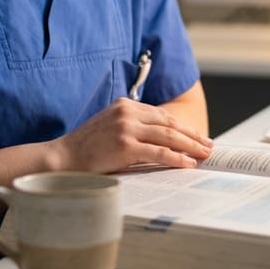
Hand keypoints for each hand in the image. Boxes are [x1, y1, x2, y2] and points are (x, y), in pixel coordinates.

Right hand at [52, 98, 213, 172]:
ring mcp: (126, 128)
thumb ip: (131, 127)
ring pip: (168, 136)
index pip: (161, 114)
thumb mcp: (109, 127)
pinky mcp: (125, 146)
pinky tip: (188, 163)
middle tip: (208, 144)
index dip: (182, 125)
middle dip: (192, 135)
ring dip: (190, 146)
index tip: (196, 135)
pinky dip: (176, 158)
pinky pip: (159, 152)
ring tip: (205, 154)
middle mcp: (127, 112)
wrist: (62, 157)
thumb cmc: (85, 147)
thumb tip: (160, 141)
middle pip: (169, 123)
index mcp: (124, 105)